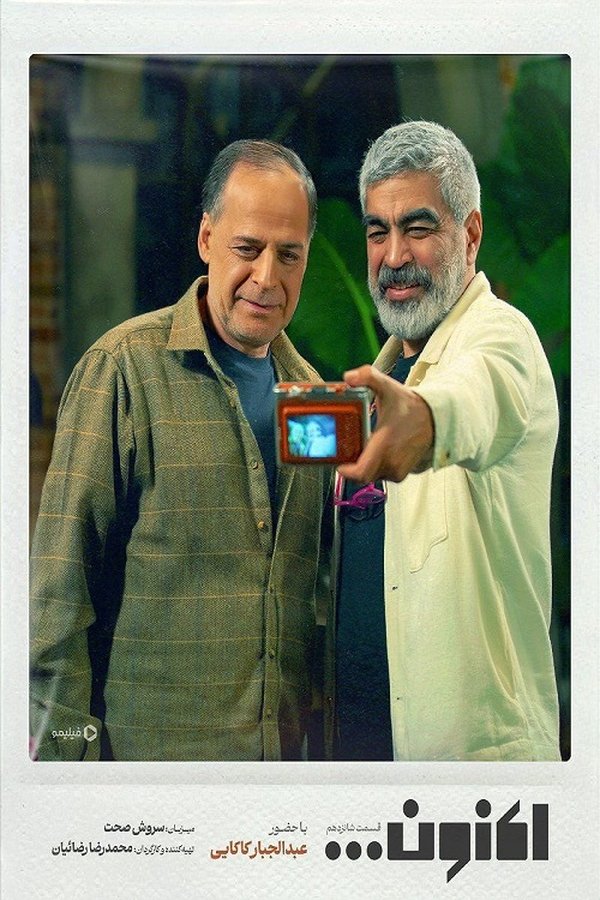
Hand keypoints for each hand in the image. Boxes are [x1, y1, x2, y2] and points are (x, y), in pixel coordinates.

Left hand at [337, 365, 433, 482]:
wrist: (435, 418)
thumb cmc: (410, 406)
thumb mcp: (387, 387)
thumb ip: (367, 377)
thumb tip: (349, 377)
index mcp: (384, 445)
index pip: (361, 472)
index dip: (346, 471)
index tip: (339, 462)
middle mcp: (392, 462)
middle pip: (362, 475)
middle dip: (352, 465)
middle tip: (346, 451)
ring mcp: (398, 470)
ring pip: (372, 475)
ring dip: (364, 465)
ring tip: (362, 448)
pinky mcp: (402, 473)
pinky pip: (382, 475)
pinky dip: (376, 466)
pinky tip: (375, 452)